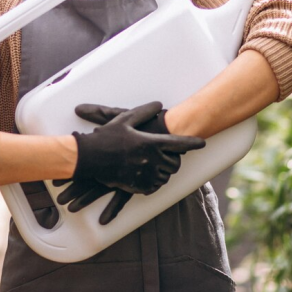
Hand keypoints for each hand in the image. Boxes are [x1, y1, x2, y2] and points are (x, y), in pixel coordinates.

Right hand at [69, 101, 202, 194]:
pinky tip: (148, 174)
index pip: (178, 143)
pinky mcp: (138, 186)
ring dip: (164, 171)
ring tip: (156, 164)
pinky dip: (155, 181)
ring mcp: (145, 174)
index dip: (192, 143)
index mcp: (150, 142)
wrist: (89, 158)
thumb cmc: (106, 137)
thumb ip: (144, 112)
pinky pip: (155, 186)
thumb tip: (158, 105)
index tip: (202, 142)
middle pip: (175, 163)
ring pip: (166, 176)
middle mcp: (150, 160)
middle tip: (168, 155)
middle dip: (174, 159)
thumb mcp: (124, 119)